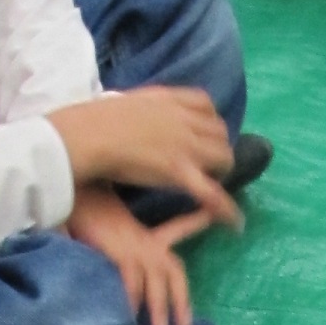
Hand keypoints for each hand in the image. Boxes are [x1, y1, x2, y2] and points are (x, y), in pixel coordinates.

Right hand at [46, 87, 240, 224]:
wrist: (90, 135)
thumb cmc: (96, 120)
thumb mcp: (126, 102)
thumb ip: (142, 108)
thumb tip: (136, 112)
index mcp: (170, 100)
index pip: (206, 105)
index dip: (210, 121)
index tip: (204, 133)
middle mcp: (184, 120)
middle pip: (220, 132)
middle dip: (218, 147)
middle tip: (209, 164)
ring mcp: (185, 145)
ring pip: (222, 157)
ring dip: (222, 171)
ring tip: (214, 184)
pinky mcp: (178, 170)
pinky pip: (210, 192)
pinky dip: (226, 208)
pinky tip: (235, 224)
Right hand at [68, 188, 226, 324]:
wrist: (75, 200)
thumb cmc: (88, 217)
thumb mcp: (110, 235)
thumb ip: (117, 261)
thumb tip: (119, 287)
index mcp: (147, 237)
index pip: (180, 228)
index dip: (198, 225)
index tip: (215, 224)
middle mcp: (147, 242)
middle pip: (175, 272)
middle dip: (181, 302)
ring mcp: (137, 247)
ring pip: (157, 282)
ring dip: (160, 310)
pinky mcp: (122, 253)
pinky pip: (133, 281)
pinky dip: (133, 299)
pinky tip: (132, 317)